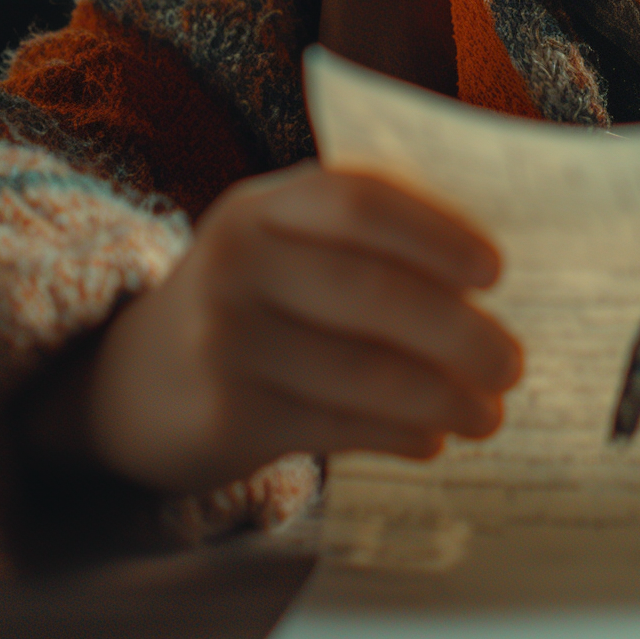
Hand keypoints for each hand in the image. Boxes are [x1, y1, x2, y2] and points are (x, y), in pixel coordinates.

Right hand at [43, 163, 522, 494]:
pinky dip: (397, 434)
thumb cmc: (250, 299)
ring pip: (362, 371)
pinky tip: (431, 438)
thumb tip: (489, 280)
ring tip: (489, 413)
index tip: (496, 270)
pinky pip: (336, 424)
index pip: (358, 200)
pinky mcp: (225, 414)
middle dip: (458, 333)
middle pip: (372, 293)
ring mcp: (226, 341)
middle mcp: (237, 264)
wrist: (127, 384)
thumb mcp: (281, 244)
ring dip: (441, 397)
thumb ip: (361, 240)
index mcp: (263, 205)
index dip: (434, 233)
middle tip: (512, 362)